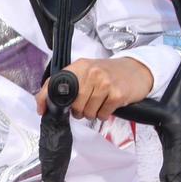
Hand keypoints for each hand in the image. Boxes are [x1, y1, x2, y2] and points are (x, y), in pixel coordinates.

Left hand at [36, 56, 152, 121]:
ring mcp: (105, 83)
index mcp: (79, 67)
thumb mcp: (87, 71)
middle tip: (85, 106)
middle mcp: (91, 73)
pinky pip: (102, 114)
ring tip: (98, 104)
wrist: (137, 69)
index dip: (44, 100)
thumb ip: (68, 84)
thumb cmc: (109, 73)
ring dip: (91, 113)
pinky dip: (103, 114)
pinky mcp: (117, 94)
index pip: (53, 84)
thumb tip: (45, 105)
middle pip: (73, 104)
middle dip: (77, 111)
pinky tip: (108, 105)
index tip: (43, 111)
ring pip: (87, 112)